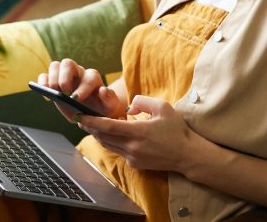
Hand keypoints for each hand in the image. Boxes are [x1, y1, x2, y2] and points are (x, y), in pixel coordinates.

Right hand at [36, 59, 124, 119]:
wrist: (92, 111)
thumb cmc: (102, 108)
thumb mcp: (110, 107)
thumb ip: (110, 99)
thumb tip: (103, 90)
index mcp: (93, 78)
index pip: (89, 77)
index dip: (83, 87)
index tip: (76, 99)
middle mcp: (78, 73)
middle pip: (68, 64)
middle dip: (64, 77)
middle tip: (63, 93)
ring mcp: (64, 76)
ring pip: (55, 66)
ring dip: (52, 78)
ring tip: (53, 93)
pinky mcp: (54, 82)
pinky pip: (44, 76)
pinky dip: (42, 84)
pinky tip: (47, 97)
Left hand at [78, 95, 201, 172]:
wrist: (187, 154)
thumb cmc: (176, 129)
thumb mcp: (163, 107)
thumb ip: (142, 101)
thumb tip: (128, 106)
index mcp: (138, 132)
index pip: (107, 127)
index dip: (91, 121)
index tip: (79, 116)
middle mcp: (132, 147)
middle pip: (103, 137)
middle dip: (91, 128)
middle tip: (81, 119)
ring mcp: (132, 158)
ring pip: (109, 146)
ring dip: (100, 136)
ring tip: (93, 126)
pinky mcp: (135, 164)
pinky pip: (118, 151)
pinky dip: (112, 142)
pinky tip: (114, 135)